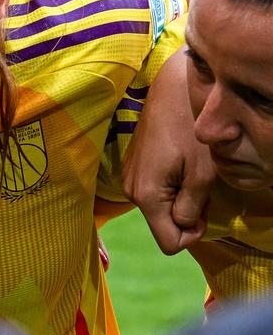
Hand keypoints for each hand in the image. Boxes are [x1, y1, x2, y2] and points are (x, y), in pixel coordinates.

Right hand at [120, 54, 210, 253]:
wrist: (170, 91)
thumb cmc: (191, 129)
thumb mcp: (202, 173)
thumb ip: (192, 206)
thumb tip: (184, 225)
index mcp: (147, 196)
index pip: (169, 243)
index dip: (192, 234)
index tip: (205, 208)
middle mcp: (132, 191)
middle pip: (162, 225)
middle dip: (185, 214)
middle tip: (202, 185)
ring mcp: (130, 178)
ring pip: (158, 208)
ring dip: (178, 198)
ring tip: (192, 171)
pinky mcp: (133, 167)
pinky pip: (153, 191)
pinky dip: (170, 186)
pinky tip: (180, 162)